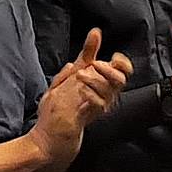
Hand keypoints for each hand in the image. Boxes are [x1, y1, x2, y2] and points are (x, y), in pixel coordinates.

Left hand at [34, 29, 133, 155]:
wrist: (48, 138)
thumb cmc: (60, 107)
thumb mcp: (72, 74)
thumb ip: (86, 53)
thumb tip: (96, 32)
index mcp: (101, 85)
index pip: (123, 72)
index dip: (123, 63)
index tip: (114, 57)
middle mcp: (103, 97)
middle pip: (121, 80)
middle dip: (109, 69)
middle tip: (95, 65)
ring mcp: (97, 109)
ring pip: (110, 90)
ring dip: (95, 79)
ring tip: (80, 76)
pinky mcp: (89, 117)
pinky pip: (99, 103)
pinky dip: (91, 94)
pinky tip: (81, 90)